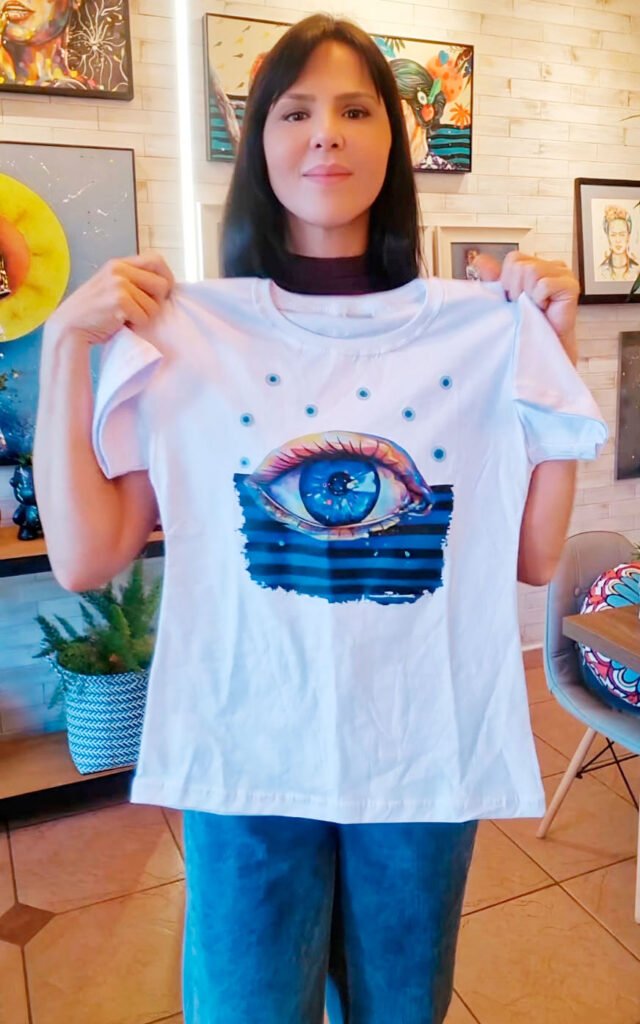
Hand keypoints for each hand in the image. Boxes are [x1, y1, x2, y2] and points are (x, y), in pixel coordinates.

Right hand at [46, 251, 174, 347]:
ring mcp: (119, 284)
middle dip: (158, 302)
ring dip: (144, 317)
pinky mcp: (120, 300)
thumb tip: (164, 286)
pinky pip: (145, 317)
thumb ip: (132, 282)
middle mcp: (119, 270)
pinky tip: (120, 323)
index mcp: (118, 264)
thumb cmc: (93, 313)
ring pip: (155, 305)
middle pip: (162, 284)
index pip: (156, 260)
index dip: (166, 277)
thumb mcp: (111, 288)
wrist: (69, 326)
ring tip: (125, 318)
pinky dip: (136, 325)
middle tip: (142, 311)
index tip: (163, 293)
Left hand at [473, 251, 578, 364]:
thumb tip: (480, 260)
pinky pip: (543, 285)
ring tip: (534, 307)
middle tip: (526, 305)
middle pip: (520, 264)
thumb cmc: (527, 322)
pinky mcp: (570, 285)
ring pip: (531, 271)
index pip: (514, 258)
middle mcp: (552, 265)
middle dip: (516, 288)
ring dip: (527, 294)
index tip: (515, 299)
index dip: (508, 281)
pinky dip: (538, 299)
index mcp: (537, 265)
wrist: (540, 345)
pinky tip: (544, 308)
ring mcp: (563, 273)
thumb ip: (494, 277)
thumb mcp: (505, 297)